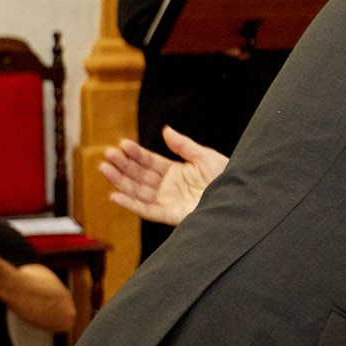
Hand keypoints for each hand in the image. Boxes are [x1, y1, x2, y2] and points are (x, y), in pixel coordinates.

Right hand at [101, 127, 226, 226]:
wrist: (240, 198)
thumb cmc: (228, 178)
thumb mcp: (206, 157)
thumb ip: (184, 146)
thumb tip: (166, 130)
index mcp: (176, 172)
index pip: (150, 161)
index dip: (136, 154)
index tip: (122, 144)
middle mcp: (169, 187)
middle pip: (140, 175)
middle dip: (122, 165)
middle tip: (107, 154)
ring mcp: (168, 201)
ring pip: (138, 191)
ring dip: (120, 181)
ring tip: (104, 168)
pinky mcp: (171, 215)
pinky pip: (147, 210)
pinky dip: (131, 204)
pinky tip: (115, 195)